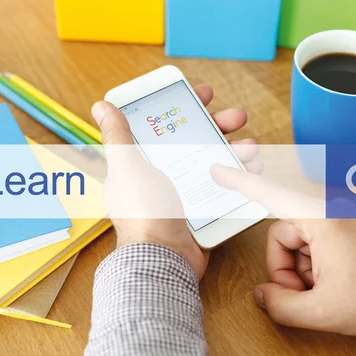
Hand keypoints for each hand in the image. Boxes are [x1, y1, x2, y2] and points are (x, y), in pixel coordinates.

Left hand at [91, 84, 255, 279]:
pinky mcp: (203, 209)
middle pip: (194, 141)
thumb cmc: (143, 213)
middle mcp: (164, 176)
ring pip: (214, 162)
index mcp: (143, 164)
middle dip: (218, 126)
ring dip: (234, 149)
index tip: (204, 96)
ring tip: (251, 146)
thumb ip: (118, 138)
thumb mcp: (128, 168)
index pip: (164, 126)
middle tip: (237, 117)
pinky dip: (240, 176)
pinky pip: (224, 186)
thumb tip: (102, 106)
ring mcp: (185, 193)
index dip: (184, 108)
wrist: (165, 259)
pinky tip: (253, 169)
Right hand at [212, 167, 355, 335]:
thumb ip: (282, 304)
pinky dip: (315, 264)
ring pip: (297, 241)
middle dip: (286, 267)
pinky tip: (332, 282)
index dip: (239, 182)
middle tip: (304, 292)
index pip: (270, 193)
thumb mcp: (324, 310)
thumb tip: (262, 295)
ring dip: (302, 269)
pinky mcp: (347, 226)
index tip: (218, 169)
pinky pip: (315, 241)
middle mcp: (330, 209)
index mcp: (321, 218)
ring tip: (325, 290)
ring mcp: (340, 216)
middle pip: (282, 234)